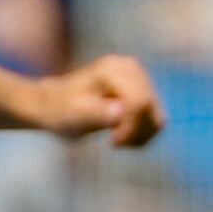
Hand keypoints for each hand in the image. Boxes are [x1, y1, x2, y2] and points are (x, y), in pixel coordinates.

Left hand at [30, 54, 163, 149]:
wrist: (55, 104)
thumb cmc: (59, 109)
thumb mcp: (73, 114)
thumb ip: (96, 113)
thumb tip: (119, 111)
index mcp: (114, 69)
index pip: (139, 103)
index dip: (131, 128)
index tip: (113, 143)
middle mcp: (131, 67)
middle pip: (150, 109)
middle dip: (136, 132)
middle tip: (114, 143)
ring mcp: (139, 77)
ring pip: (157, 116)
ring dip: (141, 135)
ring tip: (118, 141)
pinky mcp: (143, 90)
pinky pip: (156, 118)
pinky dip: (143, 133)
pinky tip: (124, 137)